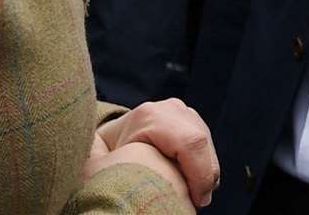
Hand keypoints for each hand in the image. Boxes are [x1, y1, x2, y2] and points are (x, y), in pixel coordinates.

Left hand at [95, 98, 219, 207]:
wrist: (108, 139)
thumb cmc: (103, 158)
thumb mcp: (100, 162)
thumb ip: (108, 162)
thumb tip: (123, 176)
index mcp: (150, 116)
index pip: (191, 142)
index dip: (200, 175)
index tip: (196, 201)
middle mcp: (169, 107)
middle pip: (202, 142)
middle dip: (205, 175)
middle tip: (197, 201)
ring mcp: (181, 110)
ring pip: (207, 143)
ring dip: (205, 170)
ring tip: (192, 192)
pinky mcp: (189, 117)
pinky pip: (206, 143)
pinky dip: (203, 164)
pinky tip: (189, 179)